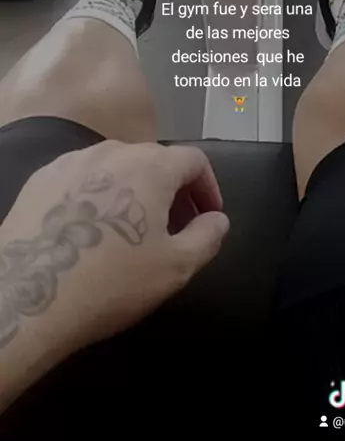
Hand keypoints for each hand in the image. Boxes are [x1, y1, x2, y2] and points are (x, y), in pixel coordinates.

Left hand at [0, 141, 228, 407]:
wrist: (28, 294)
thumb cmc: (111, 282)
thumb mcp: (175, 268)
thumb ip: (207, 237)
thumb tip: (217, 219)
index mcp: (151, 166)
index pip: (194, 160)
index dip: (209, 187)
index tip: (209, 217)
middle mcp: (113, 151)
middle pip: (155, 160)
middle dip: (173, 190)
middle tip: (176, 228)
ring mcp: (73, 160)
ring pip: (117, 167)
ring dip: (135, 190)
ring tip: (132, 229)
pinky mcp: (42, 177)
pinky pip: (83, 178)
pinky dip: (98, 194)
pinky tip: (91, 229)